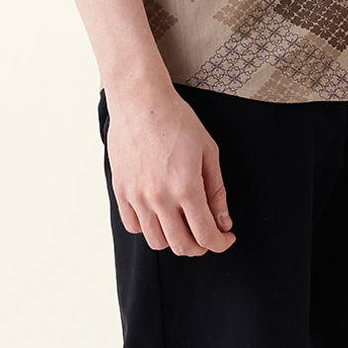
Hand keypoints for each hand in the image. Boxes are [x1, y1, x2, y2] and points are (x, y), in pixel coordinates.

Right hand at [105, 84, 235, 256]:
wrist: (141, 100)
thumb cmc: (177, 119)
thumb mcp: (208, 151)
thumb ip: (217, 191)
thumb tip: (223, 223)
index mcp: (186, 187)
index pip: (206, 234)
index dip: (221, 243)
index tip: (226, 238)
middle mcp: (159, 197)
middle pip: (182, 245)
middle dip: (201, 247)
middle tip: (209, 235)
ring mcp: (137, 196)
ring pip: (156, 241)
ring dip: (175, 240)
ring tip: (184, 225)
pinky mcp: (121, 191)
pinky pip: (134, 226)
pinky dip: (149, 229)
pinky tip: (160, 215)